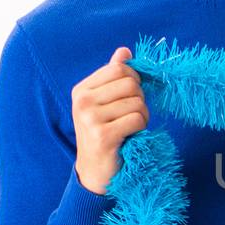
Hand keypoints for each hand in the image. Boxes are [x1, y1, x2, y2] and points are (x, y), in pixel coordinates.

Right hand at [71, 47, 148, 194]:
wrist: (95, 173)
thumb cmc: (103, 135)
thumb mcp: (104, 104)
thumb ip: (113, 77)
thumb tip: (124, 50)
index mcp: (82, 90)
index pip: (119, 69)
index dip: (134, 81)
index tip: (130, 97)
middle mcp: (83, 102)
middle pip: (131, 84)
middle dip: (140, 100)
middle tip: (131, 117)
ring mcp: (90, 119)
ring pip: (137, 103)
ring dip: (142, 117)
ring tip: (129, 129)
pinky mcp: (103, 136)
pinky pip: (137, 120)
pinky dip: (141, 129)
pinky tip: (130, 137)